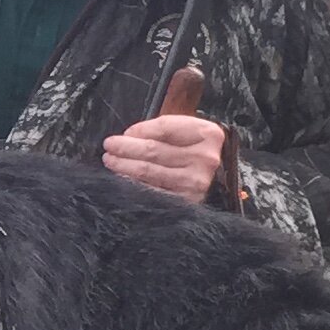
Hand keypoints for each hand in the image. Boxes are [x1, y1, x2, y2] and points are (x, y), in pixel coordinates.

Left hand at [102, 114, 227, 203]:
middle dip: (125, 147)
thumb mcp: (188, 134)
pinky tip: (121, 178)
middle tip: (109, 145)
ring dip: (123, 165)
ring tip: (110, 160)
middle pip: (153, 149)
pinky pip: (150, 190)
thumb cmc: (196, 153)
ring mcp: (195, 182)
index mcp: (208, 134)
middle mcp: (204, 158)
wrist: (220, 185)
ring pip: (148, 170)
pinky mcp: (186, 201)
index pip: (164, 128)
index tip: (125, 133)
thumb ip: (163, 131)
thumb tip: (128, 137)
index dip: (139, 129)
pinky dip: (132, 183)